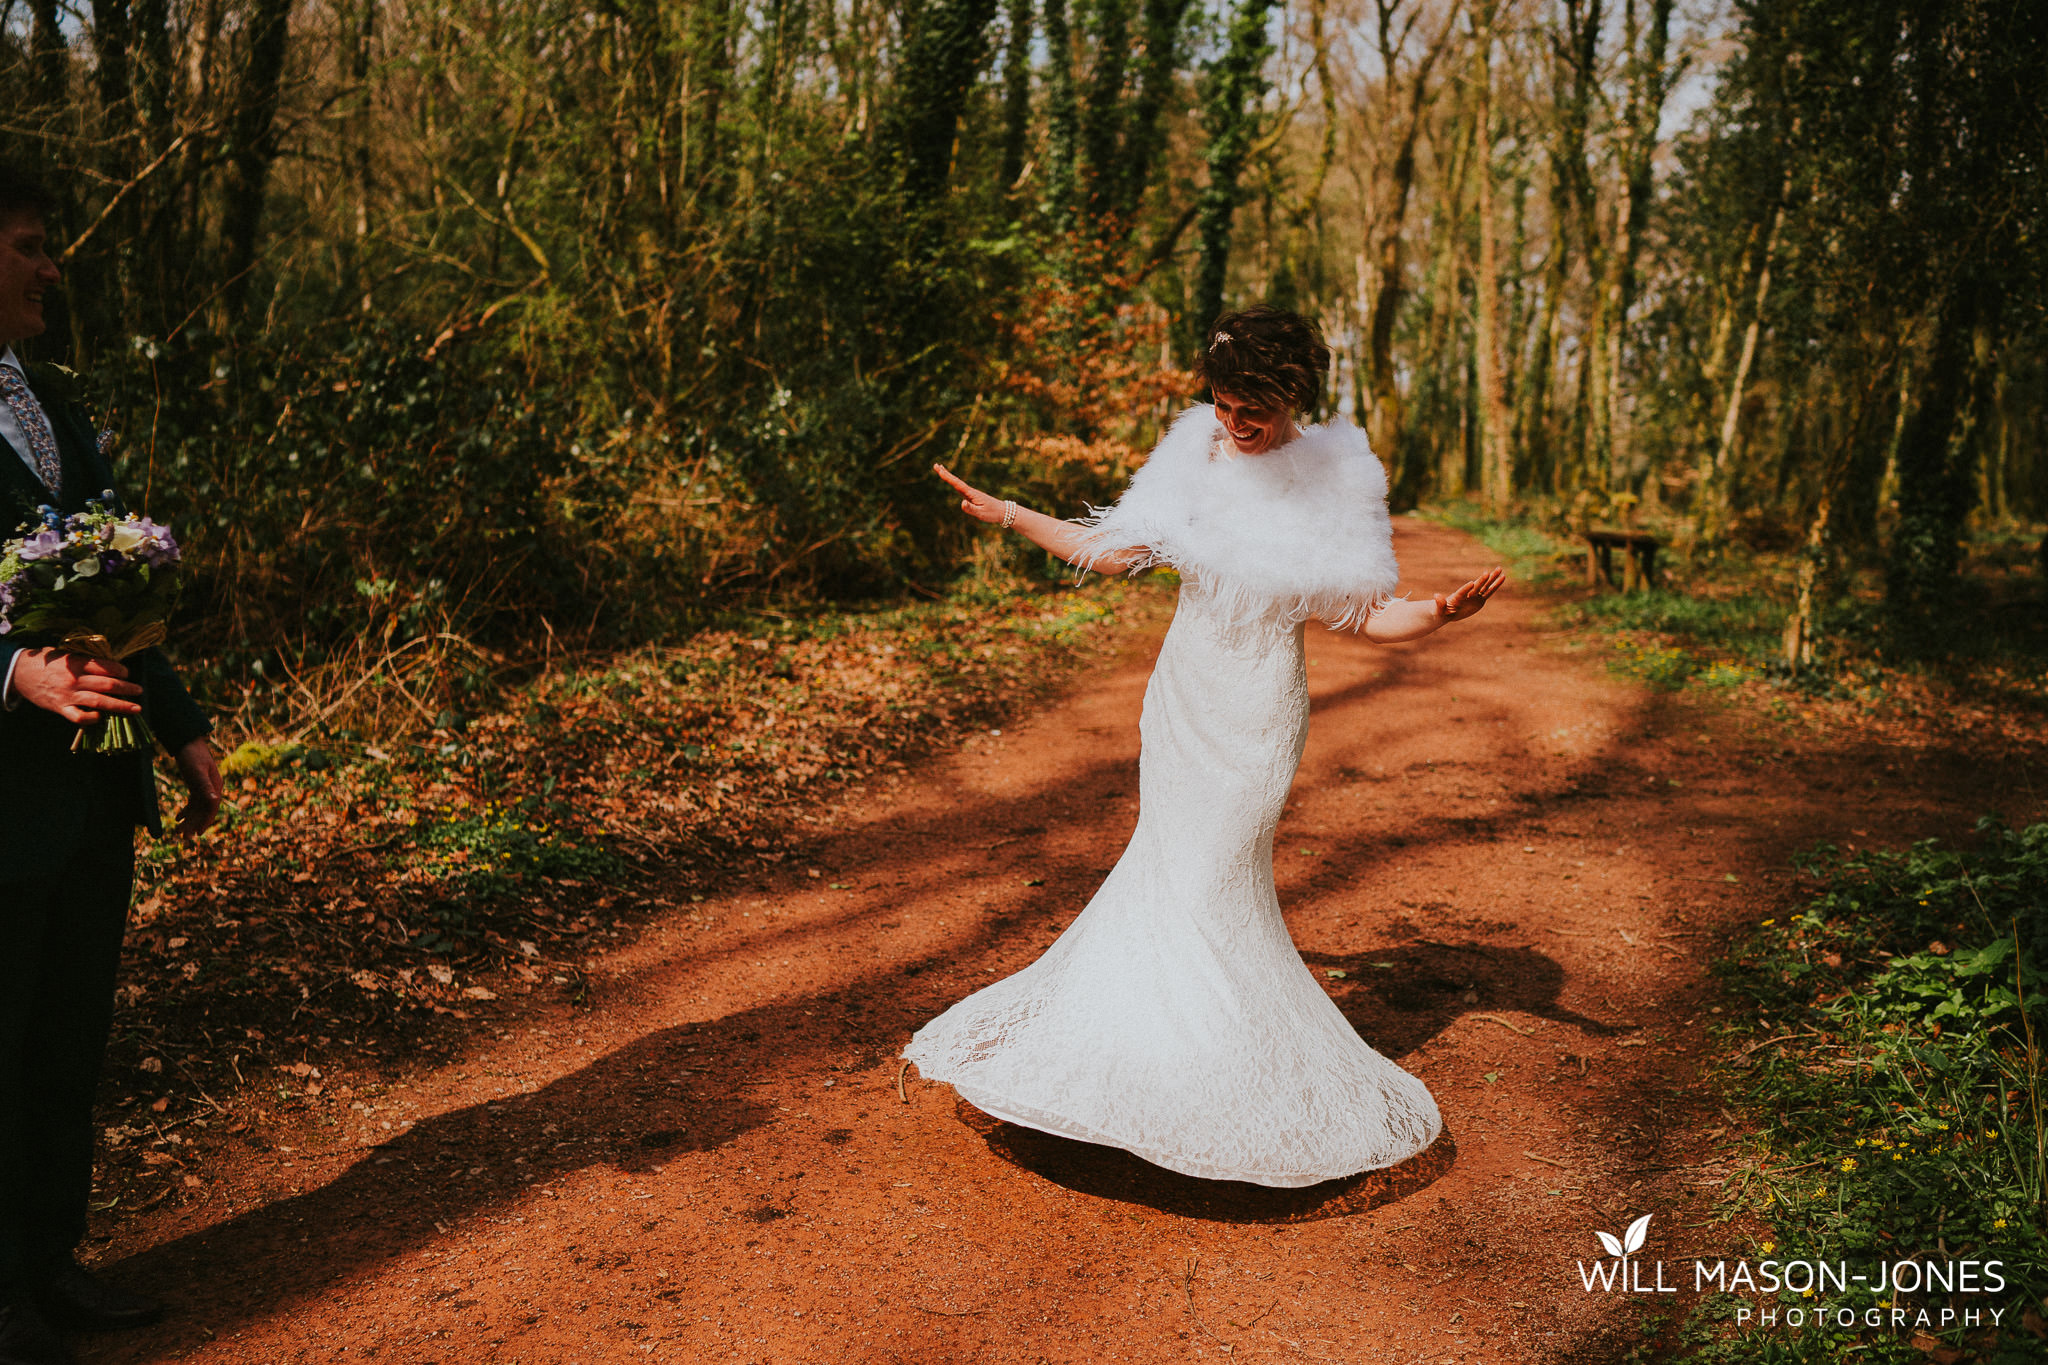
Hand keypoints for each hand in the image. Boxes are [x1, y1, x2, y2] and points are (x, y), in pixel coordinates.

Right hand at [9, 649, 143, 723]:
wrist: (20, 673)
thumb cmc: (48, 662)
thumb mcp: (66, 653)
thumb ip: (86, 659)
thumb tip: (111, 663)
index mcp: (76, 663)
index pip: (106, 667)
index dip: (121, 670)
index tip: (127, 673)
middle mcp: (74, 679)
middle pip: (108, 685)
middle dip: (127, 688)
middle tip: (139, 690)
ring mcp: (68, 695)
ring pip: (99, 701)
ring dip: (120, 705)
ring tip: (135, 708)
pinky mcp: (60, 708)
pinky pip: (79, 717)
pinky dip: (92, 719)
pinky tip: (101, 717)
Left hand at [172, 738, 223, 840]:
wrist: (187, 741)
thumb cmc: (193, 755)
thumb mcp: (197, 771)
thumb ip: (205, 786)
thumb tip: (214, 800)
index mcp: (215, 786)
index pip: (212, 808)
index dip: (204, 821)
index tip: (196, 834)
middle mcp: (212, 788)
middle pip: (204, 810)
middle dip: (194, 824)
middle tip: (183, 837)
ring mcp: (205, 787)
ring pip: (198, 808)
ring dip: (189, 820)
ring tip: (178, 831)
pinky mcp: (197, 785)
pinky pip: (193, 802)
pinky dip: (187, 811)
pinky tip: (178, 818)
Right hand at [933, 463, 1009, 524]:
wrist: (1003, 511)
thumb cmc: (992, 513)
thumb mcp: (981, 513)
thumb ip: (970, 509)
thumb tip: (961, 503)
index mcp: (971, 493)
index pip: (957, 484)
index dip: (947, 476)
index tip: (939, 469)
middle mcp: (970, 491)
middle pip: (955, 481)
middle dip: (945, 473)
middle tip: (935, 465)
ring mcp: (971, 494)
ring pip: (957, 483)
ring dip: (949, 477)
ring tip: (941, 470)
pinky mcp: (973, 497)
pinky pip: (961, 488)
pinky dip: (954, 483)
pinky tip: (953, 483)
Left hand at [1434, 567, 1506, 622]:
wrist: (1448, 611)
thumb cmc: (1442, 611)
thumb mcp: (1439, 610)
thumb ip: (1439, 603)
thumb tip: (1436, 595)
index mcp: (1457, 597)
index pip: (1462, 592)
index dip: (1466, 588)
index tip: (1471, 583)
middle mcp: (1467, 594)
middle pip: (1476, 586)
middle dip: (1481, 580)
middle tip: (1487, 573)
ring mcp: (1474, 596)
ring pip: (1485, 586)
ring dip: (1492, 578)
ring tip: (1500, 569)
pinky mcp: (1480, 599)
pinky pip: (1489, 592)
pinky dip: (1496, 585)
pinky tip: (1502, 577)